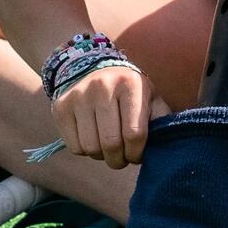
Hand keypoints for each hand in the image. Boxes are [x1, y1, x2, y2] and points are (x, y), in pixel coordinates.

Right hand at [51, 65, 172, 168]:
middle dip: (119, 160)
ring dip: (101, 156)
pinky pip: (74, 146)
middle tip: (121, 158)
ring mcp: (79, 96)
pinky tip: (92, 138)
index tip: (137, 155)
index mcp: (130, 84)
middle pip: (111, 144)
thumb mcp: (150, 98)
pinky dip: (85, 151)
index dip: (137, 153)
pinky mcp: (61, 107)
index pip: (134, 134)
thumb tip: (166, 145)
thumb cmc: (128, 91)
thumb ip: (161, 119)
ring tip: (107, 147)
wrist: (90, 68)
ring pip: (91, 148)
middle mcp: (102, 87)